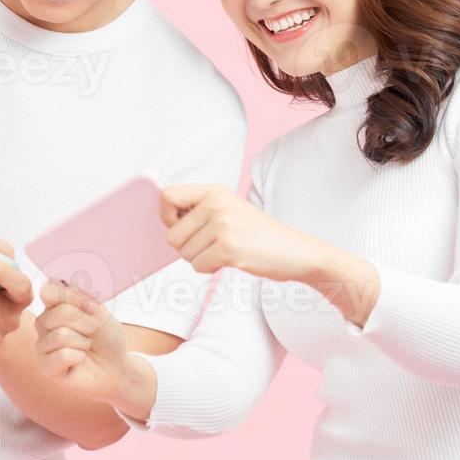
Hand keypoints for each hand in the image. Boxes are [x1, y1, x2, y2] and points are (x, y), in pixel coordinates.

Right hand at [34, 280, 130, 402]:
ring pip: (61, 335)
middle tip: (93, 332)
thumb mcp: (99, 312)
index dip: (74, 298)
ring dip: (83, 341)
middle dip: (86, 323)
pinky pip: (63, 355)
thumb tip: (51, 288)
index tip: (92, 307)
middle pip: (59, 313)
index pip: (49, 291)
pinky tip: (80, 360)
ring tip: (86, 347)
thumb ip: (76, 298)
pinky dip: (79, 357)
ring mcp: (43, 345)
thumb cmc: (107, 337)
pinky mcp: (46, 367)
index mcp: (54, 305)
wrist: (117, 367)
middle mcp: (44, 323)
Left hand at [160, 183, 335, 283]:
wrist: (294, 250)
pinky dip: (210, 268)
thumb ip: (199, 209)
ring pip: (184, 253)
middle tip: (210, 245)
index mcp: (214, 191)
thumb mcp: (229, 208)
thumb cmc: (258, 234)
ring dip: (200, 259)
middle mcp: (216, 204)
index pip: (167, 196)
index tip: (181, 227)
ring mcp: (222, 226)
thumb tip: (166, 222)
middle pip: (172, 234)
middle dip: (186, 247)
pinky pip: (198, 266)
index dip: (167, 216)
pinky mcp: (228, 249)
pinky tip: (231, 259)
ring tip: (224, 250)